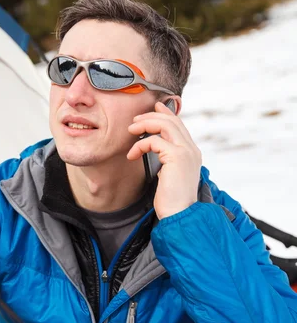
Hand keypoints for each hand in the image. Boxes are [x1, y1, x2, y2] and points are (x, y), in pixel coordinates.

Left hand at [127, 101, 201, 218]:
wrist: (180, 215)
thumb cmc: (172, 201)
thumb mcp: (170, 176)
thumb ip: (167, 160)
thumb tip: (155, 149)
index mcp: (192, 153)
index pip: (179, 126)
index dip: (166, 113)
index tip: (154, 107)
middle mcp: (192, 150)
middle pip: (172, 121)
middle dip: (151, 116)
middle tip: (135, 121)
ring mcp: (186, 152)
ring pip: (164, 124)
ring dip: (145, 124)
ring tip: (131, 131)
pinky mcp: (176, 157)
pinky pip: (154, 141)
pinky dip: (140, 145)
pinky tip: (132, 155)